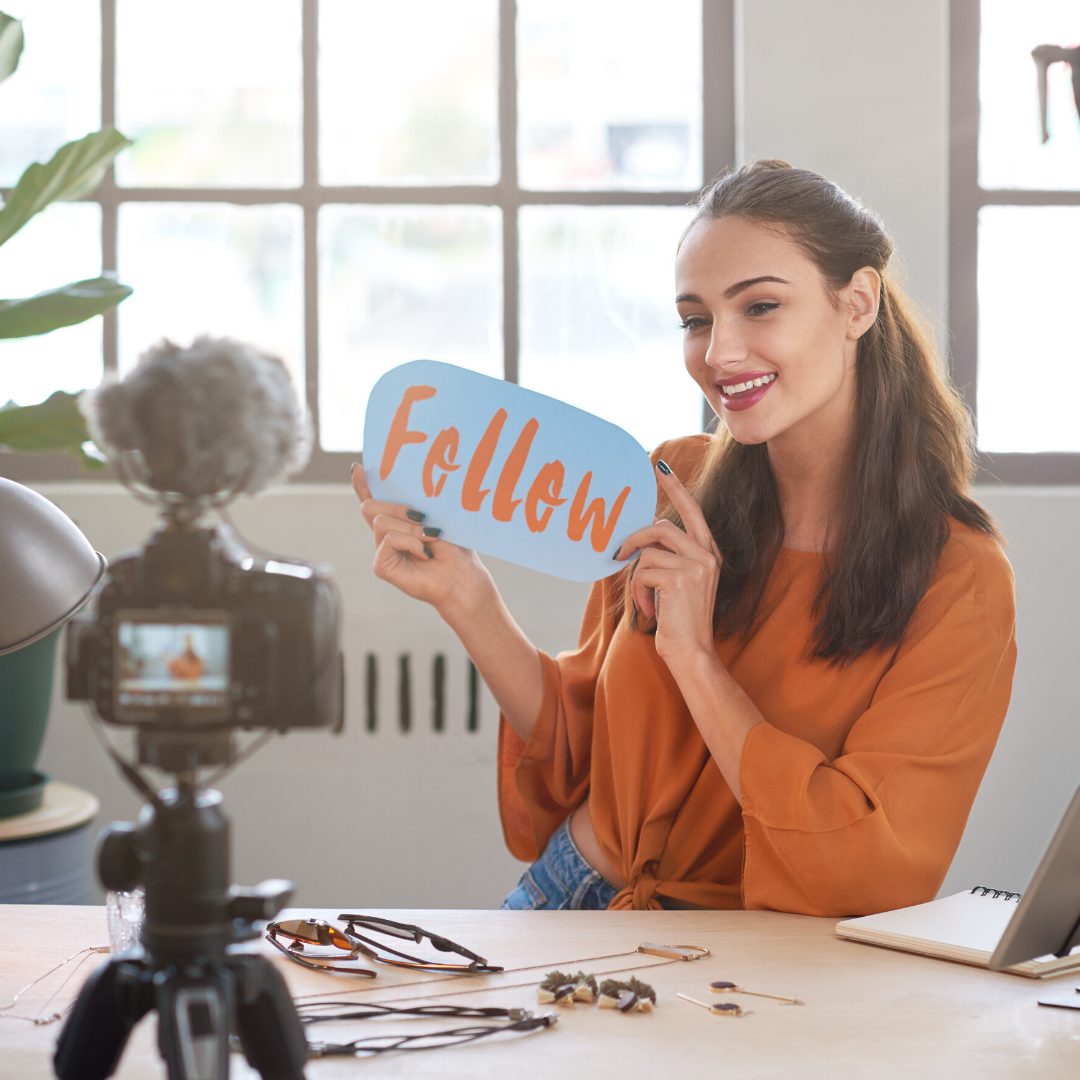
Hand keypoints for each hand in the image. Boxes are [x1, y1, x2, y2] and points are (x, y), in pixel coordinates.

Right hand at [350, 464, 492, 615]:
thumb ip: (416, 506)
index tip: (358, 468)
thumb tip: (406, 492)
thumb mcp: (436, 518)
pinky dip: (410, 543)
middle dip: (396, 507)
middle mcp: (387, 535)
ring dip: (410, 528)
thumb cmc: (455, 549)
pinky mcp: (382, 565)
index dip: (363, 485)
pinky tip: (424, 554)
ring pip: (381, 522)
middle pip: (370, 506)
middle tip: (421, 517)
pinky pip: (389, 539)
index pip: (376, 501)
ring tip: (430, 538)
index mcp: (399, 522)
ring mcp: (383, 550)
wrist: (461, 576)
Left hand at [613, 460, 721, 667]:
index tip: (660, 467)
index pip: (692, 511)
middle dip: (634, 540)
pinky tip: (648, 609)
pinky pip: (642, 571)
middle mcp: (707, 555)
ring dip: (637, 577)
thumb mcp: (679, 582)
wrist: (692, 653)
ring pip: (647, 551)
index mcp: (709, 553)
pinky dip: (637, 592)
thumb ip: (671, 555)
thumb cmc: (680, 621)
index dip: (675, 488)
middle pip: (659, 527)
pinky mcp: (680, 578)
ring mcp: (696, 565)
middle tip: (618, 554)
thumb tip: (649, 526)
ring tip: (644, 599)